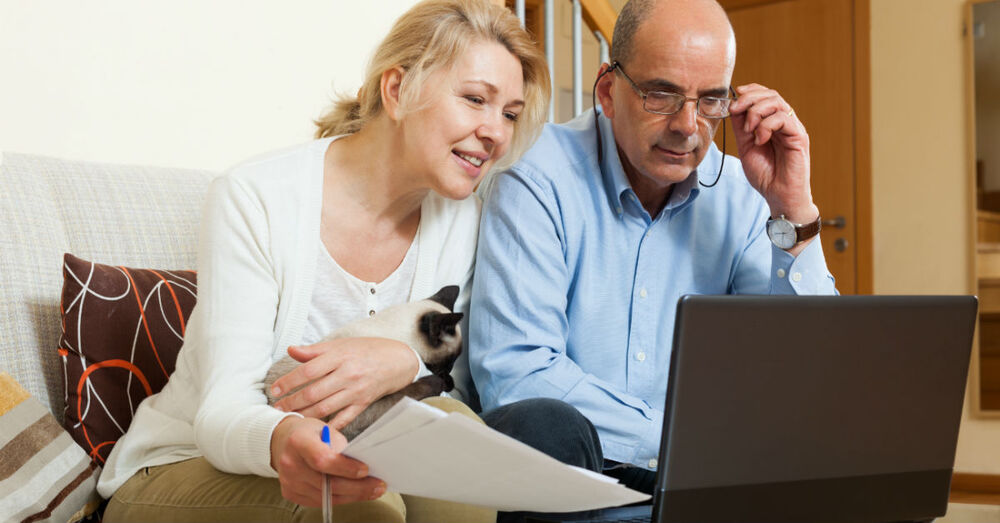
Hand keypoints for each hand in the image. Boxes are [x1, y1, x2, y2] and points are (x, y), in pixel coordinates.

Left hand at [270, 337, 416, 428]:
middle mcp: (348, 374)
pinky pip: (343, 419)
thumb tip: (291, 350)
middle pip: (314, 392)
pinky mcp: (363, 404)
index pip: (308, 371)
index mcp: (340, 356)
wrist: (397, 360)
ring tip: (290, 418)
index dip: (289, 381)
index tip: (274, 389)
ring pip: (325, 408)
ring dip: (305, 415)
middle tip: (277, 408)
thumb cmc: (365, 351)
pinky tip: (314, 431)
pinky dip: (328, 427)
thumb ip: (314, 350)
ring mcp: (356, 391)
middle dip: (292, 402)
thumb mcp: (340, 345)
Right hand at [270, 416, 385, 506]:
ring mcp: (288, 481)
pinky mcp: (290, 493)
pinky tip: (355, 494)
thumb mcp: (324, 428)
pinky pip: (319, 501)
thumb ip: (340, 445)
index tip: (366, 470)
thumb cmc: (308, 432)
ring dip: (352, 495)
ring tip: (372, 491)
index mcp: (298, 441)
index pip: (322, 459)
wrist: (281, 440)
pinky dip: (340, 498)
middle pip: (327, 483)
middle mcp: (290, 463)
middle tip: (378, 485)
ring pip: (326, 496)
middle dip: (357, 487)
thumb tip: (363, 465)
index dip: (345, 467)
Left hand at [729, 83, 818, 225]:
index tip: (734, 97)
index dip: (750, 91)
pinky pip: (783, 119)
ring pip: (777, 103)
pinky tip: (760, 139)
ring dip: (756, 112)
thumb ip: (741, 127)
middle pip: (771, 95)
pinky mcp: (799, 137)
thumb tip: (734, 106)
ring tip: (748, 130)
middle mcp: (786, 122)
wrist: (779, 196)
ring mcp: (793, 129)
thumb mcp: (745, 147)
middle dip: (749, 99)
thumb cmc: (765, 175)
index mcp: (773, 123)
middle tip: (735, 110)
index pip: (765, 95)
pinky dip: (766, 126)